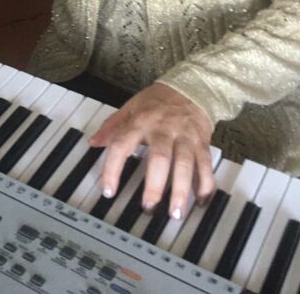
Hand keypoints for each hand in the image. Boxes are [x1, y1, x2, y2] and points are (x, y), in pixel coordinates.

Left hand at [89, 83, 213, 219]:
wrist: (191, 86)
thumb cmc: (159, 100)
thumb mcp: (131, 107)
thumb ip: (113, 126)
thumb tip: (94, 142)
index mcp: (141, 121)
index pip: (122, 144)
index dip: (113, 169)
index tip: (109, 191)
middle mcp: (163, 129)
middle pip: (160, 158)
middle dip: (154, 185)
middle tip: (148, 207)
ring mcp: (185, 136)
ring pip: (185, 163)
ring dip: (181, 189)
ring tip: (176, 212)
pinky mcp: (202, 142)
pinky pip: (205, 165)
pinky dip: (205, 184)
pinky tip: (200, 201)